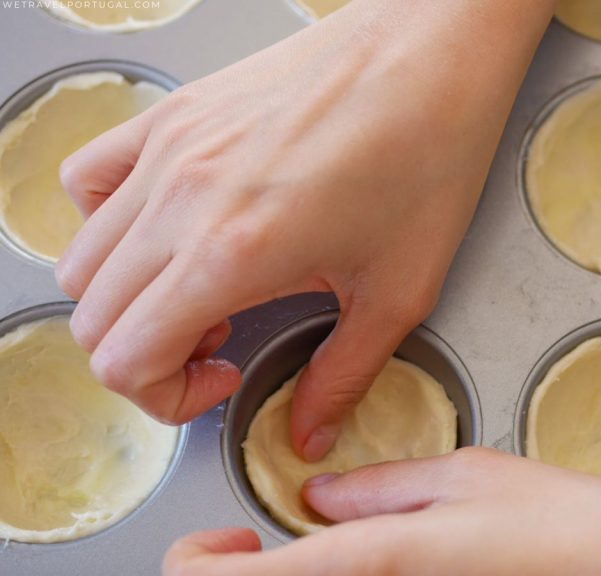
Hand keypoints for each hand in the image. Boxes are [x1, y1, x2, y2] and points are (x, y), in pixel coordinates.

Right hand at [55, 0, 553, 459]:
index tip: (222, 378)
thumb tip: (309, 430)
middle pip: (92, 315)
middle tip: (217, 343)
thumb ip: (342, 376)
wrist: (430, 52)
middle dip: (147, 354)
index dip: (165, 395)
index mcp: (231, 254)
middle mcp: (180, 199)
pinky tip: (168, 228)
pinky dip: (107, 224)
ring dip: (127, 298)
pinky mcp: (173, 114)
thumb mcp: (397, 291)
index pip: (123, 359)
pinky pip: (89, 180)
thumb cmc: (427, 154)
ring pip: (83, 256)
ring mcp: (166, 149)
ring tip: (197, 289)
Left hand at [163, 448, 600, 575]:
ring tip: (303, 540)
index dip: (199, 563)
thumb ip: (379, 488)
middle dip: (238, 573)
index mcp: (370, 564)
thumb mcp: (466, 476)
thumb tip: (316, 497)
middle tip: (252, 538)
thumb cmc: (563, 525)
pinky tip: (356, 555)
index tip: (225, 535)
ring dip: (283, 574)